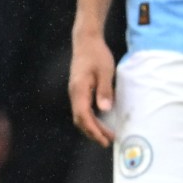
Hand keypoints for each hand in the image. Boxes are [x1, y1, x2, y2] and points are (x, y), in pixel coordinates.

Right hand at [68, 31, 117, 146]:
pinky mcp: (78, 89)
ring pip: (80, 115)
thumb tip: (104, 110)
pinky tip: (100, 121)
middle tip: (108, 142)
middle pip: (79, 120)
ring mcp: (74, 92)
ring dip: (91, 127)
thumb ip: (105, 91)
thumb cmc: (97, 54)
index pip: (84, 116)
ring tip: (105, 135)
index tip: (106, 139)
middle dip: (93, 133)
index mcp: (79, 90)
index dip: (94, 130)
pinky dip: (90, 119)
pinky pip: (82, 109)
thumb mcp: (105, 72)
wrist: (86, 41)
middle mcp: (74, 93)